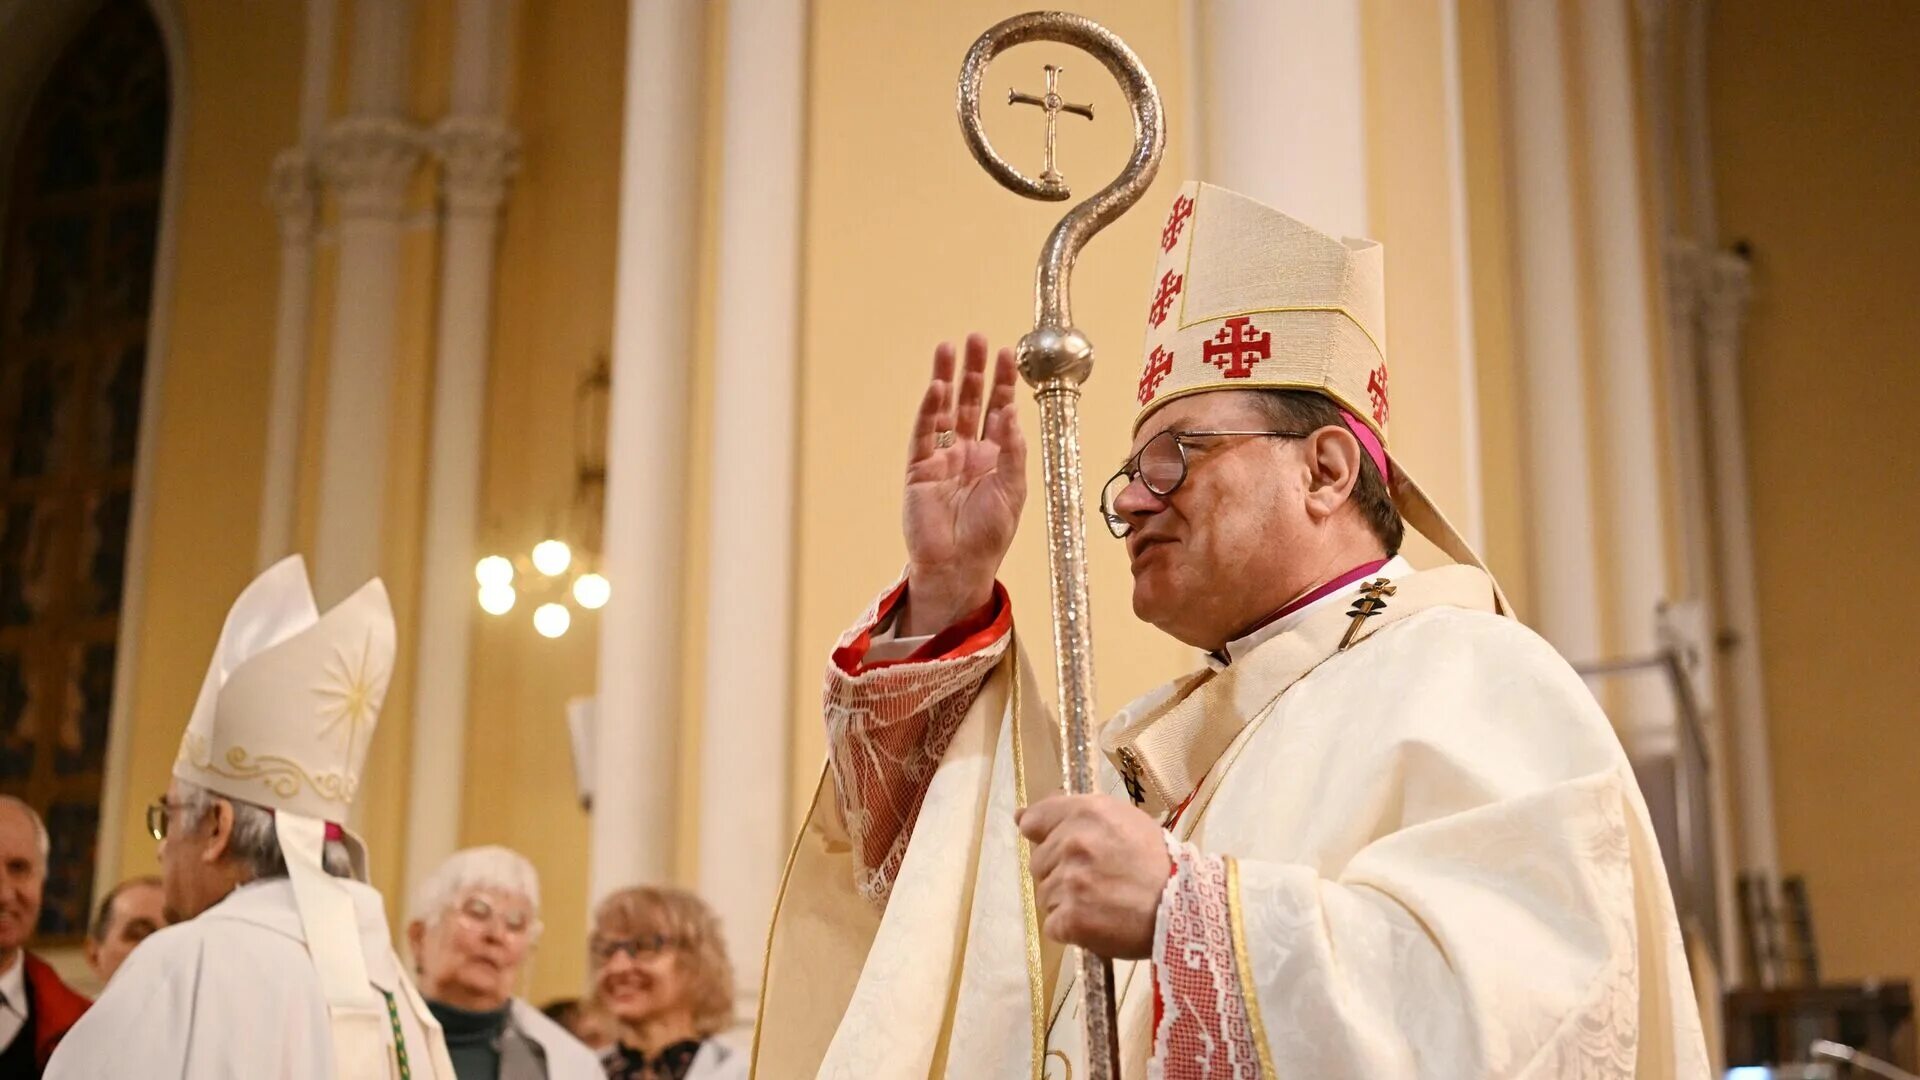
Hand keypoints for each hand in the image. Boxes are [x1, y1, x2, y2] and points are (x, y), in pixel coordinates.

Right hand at [900, 334, 1025, 635]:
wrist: (958, 566)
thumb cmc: (989, 534)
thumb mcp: (1012, 490)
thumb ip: (1012, 450)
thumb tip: (1010, 411)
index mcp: (995, 457)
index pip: (999, 409)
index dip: (1003, 382)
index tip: (1007, 353)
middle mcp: (968, 452)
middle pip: (970, 401)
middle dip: (973, 370)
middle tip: (975, 338)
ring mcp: (942, 458)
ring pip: (944, 410)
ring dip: (947, 379)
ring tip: (948, 348)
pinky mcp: (919, 469)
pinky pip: (924, 433)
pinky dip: (929, 410)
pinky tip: (937, 387)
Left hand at [1017, 794, 1169, 959]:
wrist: (1185, 907)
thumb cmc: (1157, 862)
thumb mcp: (1122, 820)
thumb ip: (1073, 813)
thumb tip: (1021, 817)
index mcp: (1087, 812)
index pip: (1034, 820)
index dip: (1044, 836)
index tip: (1059, 848)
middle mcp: (1073, 843)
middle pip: (1039, 862)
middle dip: (1060, 872)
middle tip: (1098, 881)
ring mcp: (1070, 882)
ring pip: (1045, 895)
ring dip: (1067, 902)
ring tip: (1103, 903)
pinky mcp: (1071, 919)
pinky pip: (1053, 925)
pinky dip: (1071, 929)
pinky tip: (1098, 923)